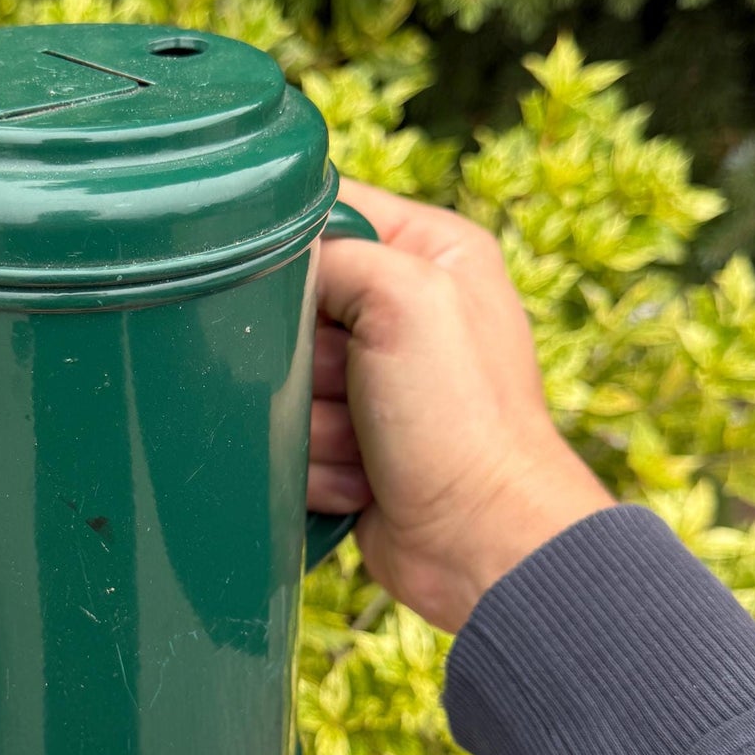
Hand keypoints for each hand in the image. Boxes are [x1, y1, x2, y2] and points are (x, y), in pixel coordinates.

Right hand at [308, 179, 614, 632]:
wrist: (481, 542)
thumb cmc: (464, 418)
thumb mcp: (405, 297)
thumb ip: (333, 253)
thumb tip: (273, 265)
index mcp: (433, 253)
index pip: (329, 212)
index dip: (296, 250)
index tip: (296, 292)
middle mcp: (405, 312)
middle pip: (291, 308)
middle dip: (305, 358)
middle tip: (352, 382)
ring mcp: (374, 384)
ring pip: (279, 382)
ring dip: (312, 422)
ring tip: (367, 444)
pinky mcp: (349, 445)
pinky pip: (286, 441)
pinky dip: (316, 467)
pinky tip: (364, 481)